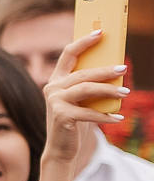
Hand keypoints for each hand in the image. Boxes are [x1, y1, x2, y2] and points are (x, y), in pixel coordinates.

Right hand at [42, 29, 128, 162]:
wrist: (61, 149)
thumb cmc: (75, 121)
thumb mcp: (82, 101)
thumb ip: (90, 86)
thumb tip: (116, 72)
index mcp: (57, 80)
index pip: (68, 54)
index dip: (84, 42)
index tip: (100, 31)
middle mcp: (53, 87)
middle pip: (82, 73)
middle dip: (105, 70)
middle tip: (123, 69)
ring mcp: (55, 101)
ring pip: (86, 89)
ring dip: (108, 91)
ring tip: (126, 93)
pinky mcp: (61, 116)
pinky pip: (88, 112)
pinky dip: (105, 116)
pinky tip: (118, 118)